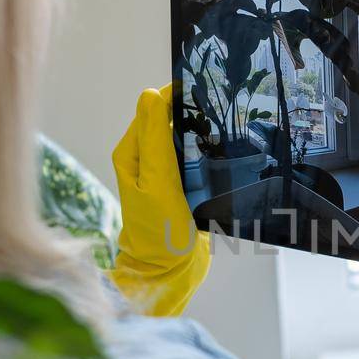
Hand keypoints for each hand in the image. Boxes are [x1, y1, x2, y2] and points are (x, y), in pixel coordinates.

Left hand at [109, 85, 208, 316]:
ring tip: (226, 128)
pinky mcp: (180, 183)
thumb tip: (152, 94)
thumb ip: (155, 139)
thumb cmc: (159, 228)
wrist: (170, 269)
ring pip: (184, 137)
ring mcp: (163, 170)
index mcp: (132, 152)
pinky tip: (223, 152)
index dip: (176, 96)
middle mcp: (145, 158)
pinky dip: (206, 152)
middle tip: (221, 109)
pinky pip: (193, 156)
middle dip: (192, 112)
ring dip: (203, 132)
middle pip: (170, 119)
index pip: (153, 109)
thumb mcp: (158, 181)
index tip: (205, 89)